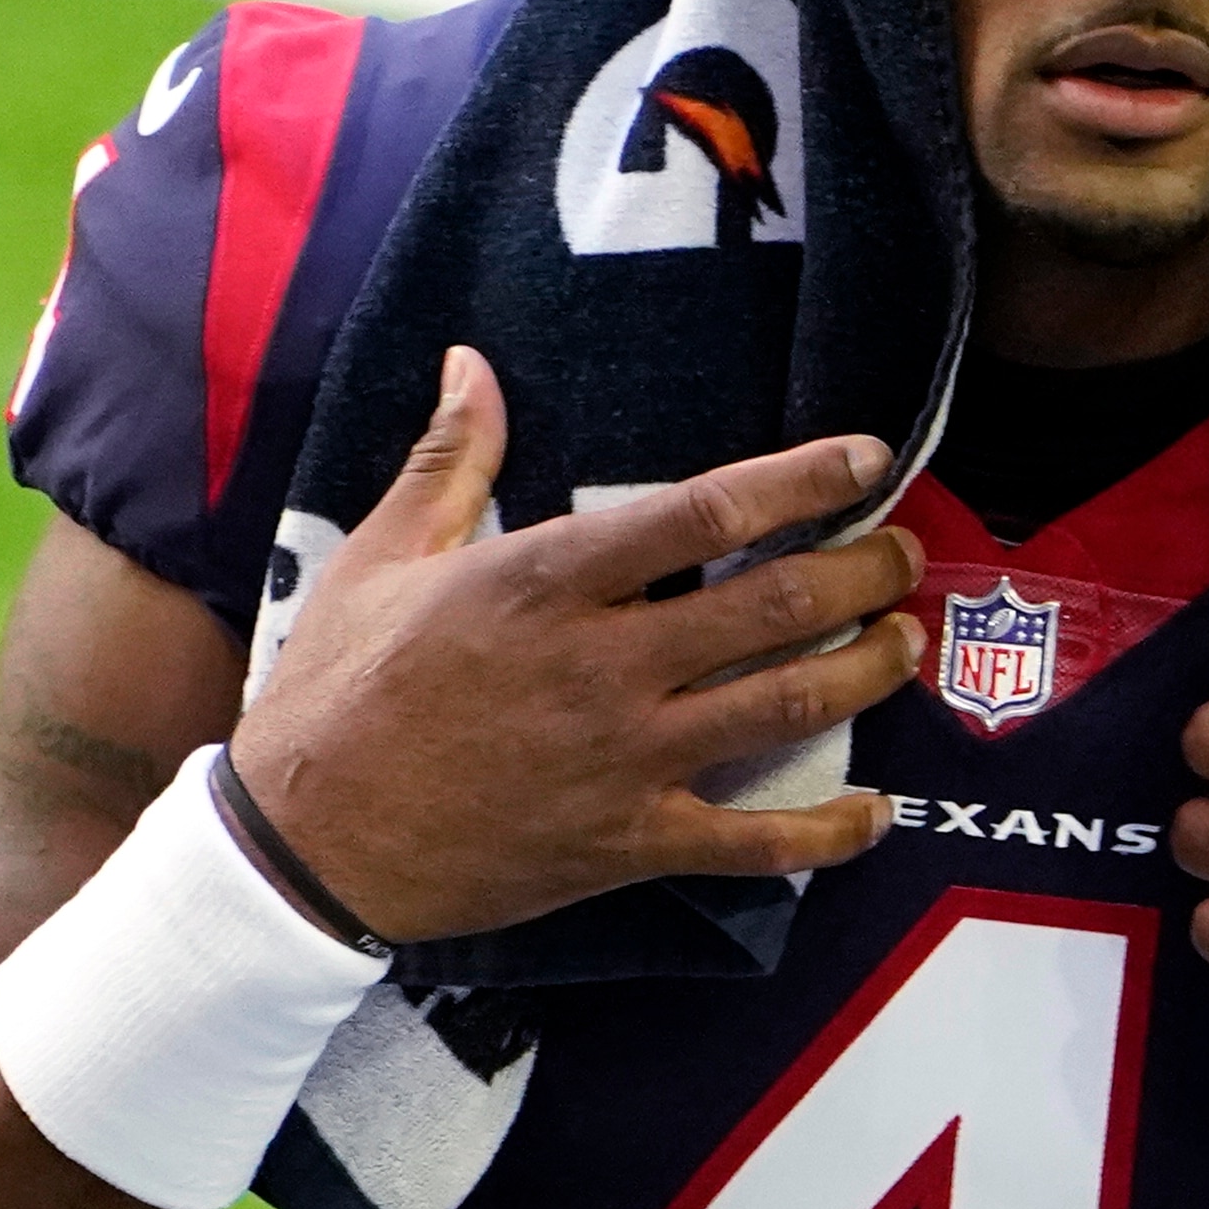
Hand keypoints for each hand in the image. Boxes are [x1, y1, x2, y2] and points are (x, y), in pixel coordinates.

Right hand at [226, 348, 928, 944]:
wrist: (304, 845)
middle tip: (901, 555)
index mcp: (546, 581)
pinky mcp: (628, 843)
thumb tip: (473, 363)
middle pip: (777, 606)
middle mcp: (603, 664)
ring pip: (787, 707)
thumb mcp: (377, 558)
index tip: (867, 459)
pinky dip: (830, 831)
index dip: (803, 481)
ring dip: (867, 671)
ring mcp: (625, 759)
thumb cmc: (337, 693)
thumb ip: (449, 461)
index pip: (705, 513)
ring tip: (903, 644)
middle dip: (865, 573)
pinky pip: (756, 844)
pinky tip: (876, 814)